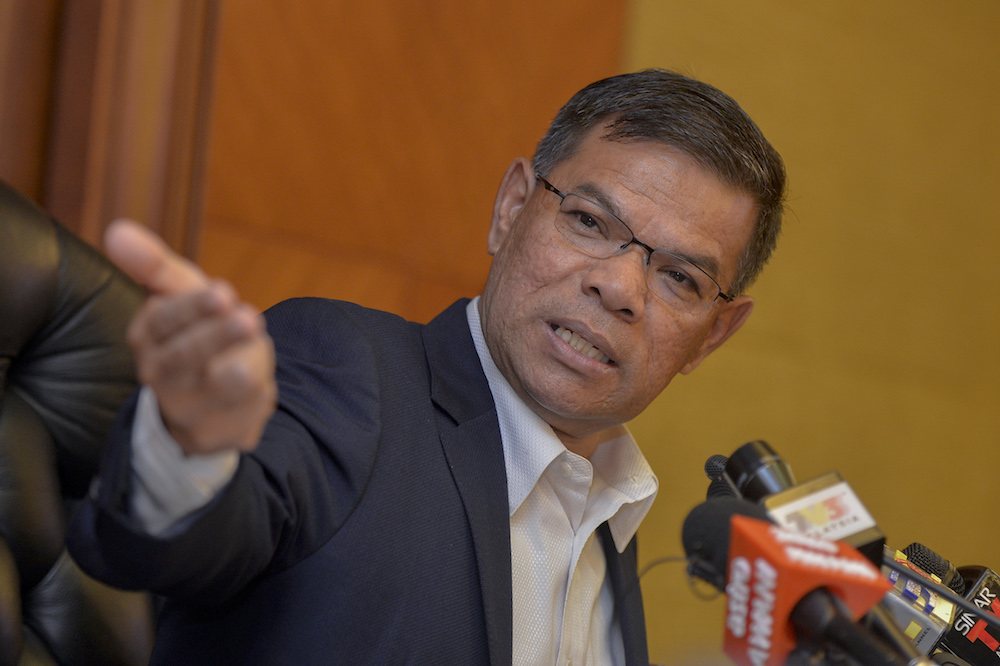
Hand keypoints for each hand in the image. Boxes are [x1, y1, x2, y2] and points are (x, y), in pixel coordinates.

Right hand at [105, 220, 276, 454]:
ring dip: (240, 373)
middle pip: (182, 359)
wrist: (213, 394)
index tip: (223, 291)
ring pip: (215, 392)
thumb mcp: (182, 293)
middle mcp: (160, 376)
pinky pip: (241, 418)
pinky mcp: (215, 435)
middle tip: (249, 318)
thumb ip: (155, 264)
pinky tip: (263, 383)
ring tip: (252, 360)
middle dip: (216, 338)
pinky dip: (259, 397)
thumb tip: (116, 230)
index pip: (161, 323)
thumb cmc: (197, 330)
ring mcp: (186, 410)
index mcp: (148, 337)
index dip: (191, 309)